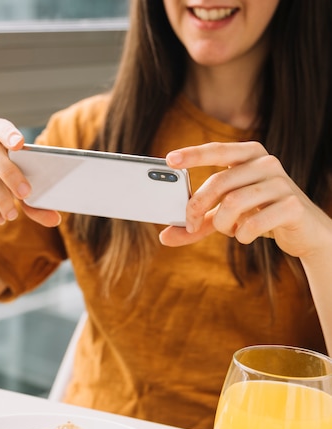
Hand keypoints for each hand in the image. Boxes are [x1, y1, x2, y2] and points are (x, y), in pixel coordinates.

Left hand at [159, 141, 331, 260]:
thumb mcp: (225, 217)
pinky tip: (246, 235)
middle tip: (190, 224)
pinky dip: (242, 235)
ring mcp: (282, 183)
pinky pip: (252, 223)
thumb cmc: (259, 216)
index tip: (169, 159)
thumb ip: (197, 223)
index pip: (218, 150)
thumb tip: (165, 236)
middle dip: (197, 207)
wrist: (304, 232)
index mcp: (249, 157)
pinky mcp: (292, 206)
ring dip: (222, 224)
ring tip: (230, 230)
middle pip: (218, 182)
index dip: (193, 154)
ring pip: (233, 203)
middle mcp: (266, 163)